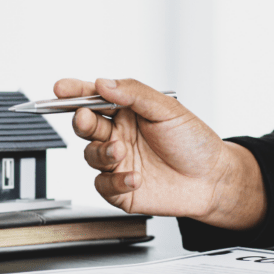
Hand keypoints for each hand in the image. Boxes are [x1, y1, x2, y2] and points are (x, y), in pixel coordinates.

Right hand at [54, 78, 265, 229]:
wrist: (212, 180)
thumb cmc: (194, 143)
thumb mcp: (168, 110)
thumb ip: (134, 94)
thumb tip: (104, 83)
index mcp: (126, 112)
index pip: (93, 98)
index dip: (74, 92)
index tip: (60, 89)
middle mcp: (118, 135)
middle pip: (86, 126)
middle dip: (82, 121)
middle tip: (86, 118)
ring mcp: (118, 162)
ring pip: (90, 155)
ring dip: (102, 152)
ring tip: (121, 151)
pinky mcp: (120, 189)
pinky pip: (103, 184)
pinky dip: (115, 181)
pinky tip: (134, 178)